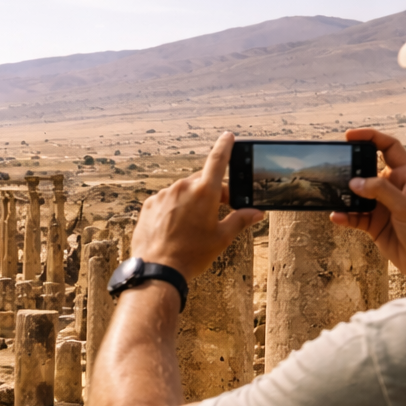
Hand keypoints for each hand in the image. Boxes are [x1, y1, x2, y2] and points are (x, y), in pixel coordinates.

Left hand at [130, 132, 262, 280]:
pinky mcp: (149, 205)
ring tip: (192, 227)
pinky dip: (173, 208)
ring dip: (191, 201)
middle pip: (202, 181)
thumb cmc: (192, 254)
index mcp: (204, 192)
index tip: (228, 136)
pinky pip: (166, 201)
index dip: (225, 147)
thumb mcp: (221, 238)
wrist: (158, 269)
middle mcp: (182, 188)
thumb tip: (256, 212)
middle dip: (212, 192)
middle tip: (219, 211)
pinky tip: (175, 228)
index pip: (218, 160)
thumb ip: (240, 220)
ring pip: (183, 192)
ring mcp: (163, 195)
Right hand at [333, 129, 405, 290]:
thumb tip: (355, 182)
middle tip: (336, 168)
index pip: (389, 147)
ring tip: (334, 196)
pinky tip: (337, 217)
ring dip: (345, 195)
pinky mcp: (374, 224)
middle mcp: (393, 188)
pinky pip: (354, 216)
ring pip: (357, 194)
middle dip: (351, 168)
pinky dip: (345, 216)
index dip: (370, 137)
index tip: (350, 136)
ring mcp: (382, 206)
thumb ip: (381, 192)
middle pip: (367, 169)